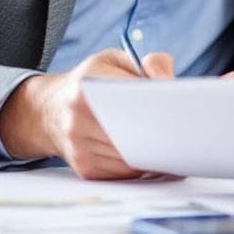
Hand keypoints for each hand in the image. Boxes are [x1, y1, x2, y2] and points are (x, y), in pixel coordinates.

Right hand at [0, 48, 173, 178]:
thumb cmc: (89, 84)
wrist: (47, 111)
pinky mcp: (85, 168)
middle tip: (187, 131)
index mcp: (88, 84)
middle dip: (162, 133)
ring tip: (176, 143)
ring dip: (157, 154)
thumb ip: (151, 63)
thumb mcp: (114, 61)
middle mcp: (79, 117)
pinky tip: (154, 155)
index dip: (160, 104)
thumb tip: (170, 81)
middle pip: (135, 132)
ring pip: (133, 158)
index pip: (134, 97)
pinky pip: (126, 173)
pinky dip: (143, 166)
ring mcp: (80, 146)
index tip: (181, 109)